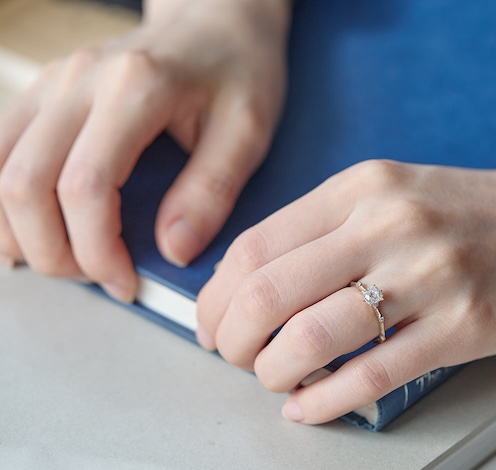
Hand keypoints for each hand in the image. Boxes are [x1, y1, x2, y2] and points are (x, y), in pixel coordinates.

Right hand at [0, 0, 290, 301]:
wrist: (216, 20)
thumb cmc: (238, 69)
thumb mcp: (249, 130)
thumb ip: (212, 190)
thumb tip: (172, 251)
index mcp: (134, 87)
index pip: (85, 186)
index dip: (96, 250)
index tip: (126, 281)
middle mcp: (78, 80)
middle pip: (23, 184)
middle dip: (52, 251)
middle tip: (99, 277)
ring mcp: (53, 83)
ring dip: (20, 231)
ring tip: (71, 259)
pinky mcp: (45, 93)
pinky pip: (0, 153)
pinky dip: (6, 202)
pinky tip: (37, 230)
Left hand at [196, 160, 495, 423]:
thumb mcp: (409, 191)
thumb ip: (339, 223)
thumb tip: (269, 274)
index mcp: (369, 185)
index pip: (258, 242)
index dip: (218, 291)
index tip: (212, 316)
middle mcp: (390, 223)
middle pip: (268, 290)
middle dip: (230, 335)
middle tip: (231, 354)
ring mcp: (427, 276)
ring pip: (309, 336)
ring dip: (272, 370)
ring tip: (272, 378)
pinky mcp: (461, 328)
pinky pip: (370, 374)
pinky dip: (324, 400)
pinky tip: (310, 406)